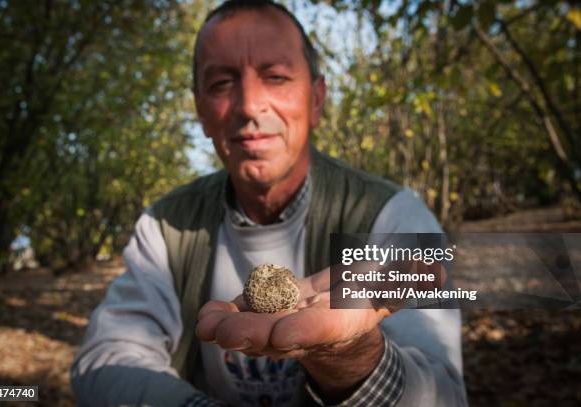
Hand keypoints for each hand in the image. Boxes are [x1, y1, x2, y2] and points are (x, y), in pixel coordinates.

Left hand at [195, 267, 393, 397]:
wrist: (343, 315)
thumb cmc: (368, 296)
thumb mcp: (390, 287)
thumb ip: (409, 279)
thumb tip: (437, 273)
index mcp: (340, 323)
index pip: (322, 330)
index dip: (303, 332)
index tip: (281, 334)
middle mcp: (310, 331)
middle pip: (279, 336)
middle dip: (253, 334)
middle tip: (224, 333)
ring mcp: (285, 327)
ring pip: (256, 331)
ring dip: (231, 328)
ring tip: (207, 323)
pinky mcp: (267, 316)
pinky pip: (244, 318)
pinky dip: (224, 317)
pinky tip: (206, 314)